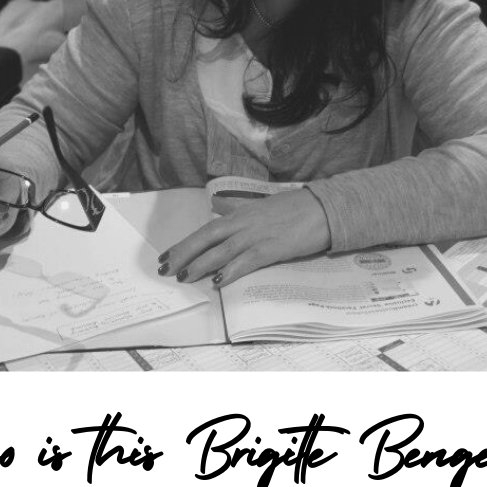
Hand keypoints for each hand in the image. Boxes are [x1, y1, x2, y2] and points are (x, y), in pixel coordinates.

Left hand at [159, 189, 331, 286]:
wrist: (322, 209)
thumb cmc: (293, 208)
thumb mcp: (260, 205)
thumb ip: (236, 207)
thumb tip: (216, 205)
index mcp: (240, 215)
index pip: (205, 229)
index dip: (184, 243)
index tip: (166, 255)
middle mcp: (243, 224)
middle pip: (206, 239)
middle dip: (183, 254)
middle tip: (164, 269)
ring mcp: (257, 236)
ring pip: (222, 251)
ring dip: (201, 264)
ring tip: (183, 277)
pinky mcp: (272, 248)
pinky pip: (247, 261)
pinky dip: (232, 271)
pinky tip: (219, 281)